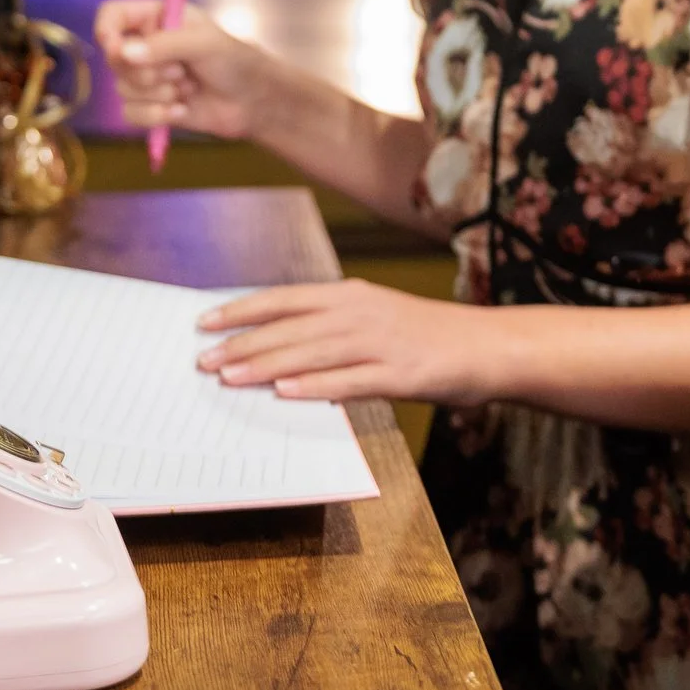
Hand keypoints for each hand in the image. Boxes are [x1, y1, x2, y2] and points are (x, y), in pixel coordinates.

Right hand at [94, 0, 272, 138]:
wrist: (254, 103)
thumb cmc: (235, 61)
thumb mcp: (204, 44)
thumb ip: (164, 45)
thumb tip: (122, 53)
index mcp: (157, 18)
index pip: (113, 15)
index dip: (108, 31)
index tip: (117, 48)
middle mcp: (146, 45)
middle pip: (114, 58)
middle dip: (147, 72)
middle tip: (180, 72)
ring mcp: (147, 77)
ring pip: (122, 89)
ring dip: (158, 94)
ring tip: (189, 88)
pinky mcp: (150, 106)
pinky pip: (131, 114)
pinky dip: (156, 115)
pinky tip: (183, 110)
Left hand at [196, 280, 500, 405]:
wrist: (486, 345)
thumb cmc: (426, 335)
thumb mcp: (375, 316)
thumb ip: (331, 328)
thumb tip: (280, 349)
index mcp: (351, 294)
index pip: (284, 298)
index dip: (242, 309)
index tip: (205, 321)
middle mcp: (360, 312)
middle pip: (290, 326)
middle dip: (243, 343)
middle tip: (203, 360)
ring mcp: (380, 342)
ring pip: (311, 352)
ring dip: (266, 365)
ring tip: (230, 377)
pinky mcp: (399, 373)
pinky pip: (348, 381)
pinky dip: (314, 387)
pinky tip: (285, 394)